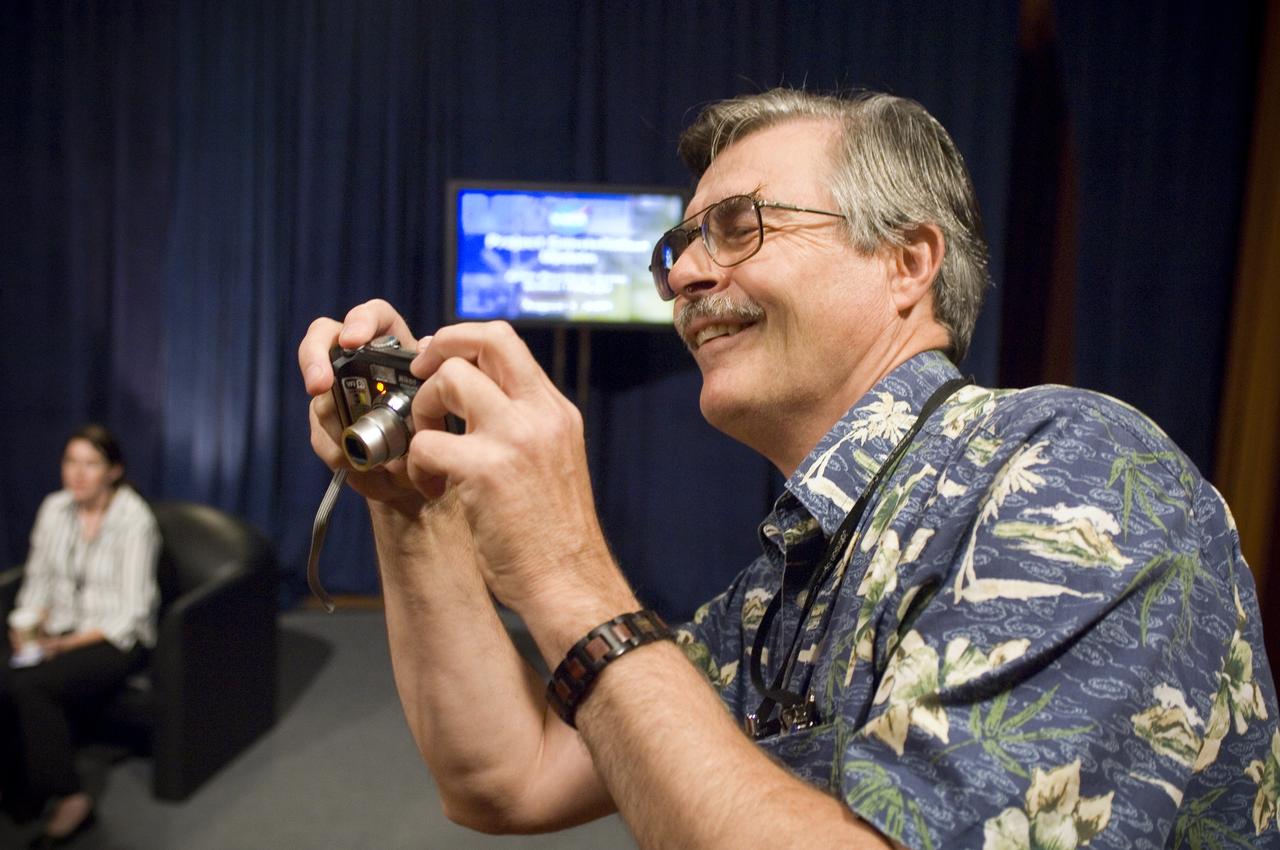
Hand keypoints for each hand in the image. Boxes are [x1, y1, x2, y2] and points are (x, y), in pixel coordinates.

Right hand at [298, 299, 446, 510]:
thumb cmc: (437, 433)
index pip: (375, 317)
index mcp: (395, 350)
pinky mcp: (328, 425)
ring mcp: (339, 393)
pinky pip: (318, 432)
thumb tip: (424, 351)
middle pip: (325, 338)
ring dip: (334, 422)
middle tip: (319, 385)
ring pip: (321, 394)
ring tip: (363, 450)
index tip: (352, 341)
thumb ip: (435, 380)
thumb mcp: (443, 407)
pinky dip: (334, 450)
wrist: (424, 477)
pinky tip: (353, 463)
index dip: (360, 320)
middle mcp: (361, 364)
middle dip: (315, 357)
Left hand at [405, 322, 629, 622]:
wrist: (568, 582)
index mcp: (556, 411)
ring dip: (422, 409)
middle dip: (439, 348)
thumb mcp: (553, 463)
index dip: (464, 340)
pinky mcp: (486, 469)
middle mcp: (540, 414)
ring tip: (427, 447)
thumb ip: (525, 428)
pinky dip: (416, 465)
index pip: (507, 342)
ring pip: (448, 380)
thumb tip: (478, 403)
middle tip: (418, 377)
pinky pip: (426, 443)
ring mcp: (515, 437)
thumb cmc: (553, 536)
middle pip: (484, 339)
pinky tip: (433, 488)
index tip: (440, 362)